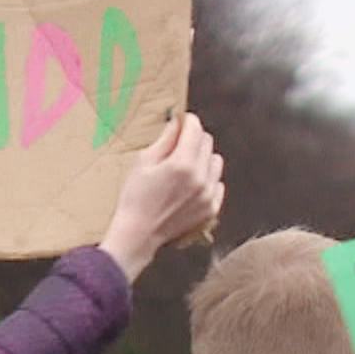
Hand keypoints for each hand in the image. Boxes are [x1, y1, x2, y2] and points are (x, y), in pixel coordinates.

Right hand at [98, 112, 225, 284]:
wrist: (140, 232)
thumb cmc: (136, 196)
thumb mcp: (144, 162)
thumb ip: (165, 140)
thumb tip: (177, 121)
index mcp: (182, 163)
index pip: (195, 129)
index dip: (187, 121)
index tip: (180, 121)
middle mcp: (200, 178)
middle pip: (207, 142)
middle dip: (194, 138)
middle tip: (179, 144)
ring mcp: (208, 195)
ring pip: (216, 162)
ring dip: (203, 158)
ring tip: (186, 165)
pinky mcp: (211, 208)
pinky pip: (218, 183)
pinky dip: (208, 179)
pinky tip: (192, 183)